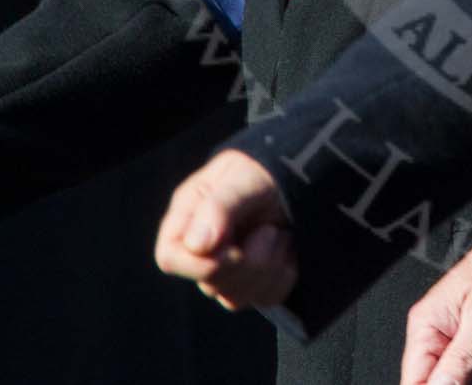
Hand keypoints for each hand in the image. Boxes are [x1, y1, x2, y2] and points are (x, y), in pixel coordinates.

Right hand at [154, 151, 296, 310]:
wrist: (301, 176)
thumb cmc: (265, 172)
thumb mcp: (246, 179)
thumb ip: (221, 206)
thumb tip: (196, 245)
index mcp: (189, 218)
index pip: (170, 258)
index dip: (198, 265)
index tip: (234, 253)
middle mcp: (203, 250)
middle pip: (209, 285)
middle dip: (247, 262)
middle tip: (269, 229)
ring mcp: (228, 271)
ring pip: (236, 298)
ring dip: (269, 266)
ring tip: (278, 232)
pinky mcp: (254, 283)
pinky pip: (265, 298)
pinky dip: (284, 275)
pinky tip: (288, 249)